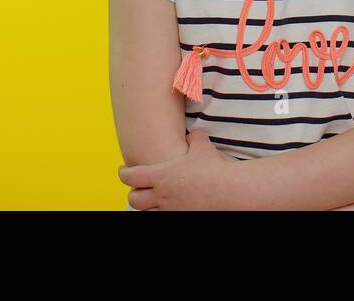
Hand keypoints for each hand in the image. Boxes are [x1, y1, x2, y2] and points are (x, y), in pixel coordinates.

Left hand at [119, 129, 244, 209]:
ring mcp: (170, 210)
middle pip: (134, 199)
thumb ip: (194, 138)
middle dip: (134, 193)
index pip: (130, 177)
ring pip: (146, 213)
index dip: (123, 172)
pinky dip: (162, 211)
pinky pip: (163, 217)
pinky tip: (169, 205)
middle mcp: (161, 196)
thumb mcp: (202, 146)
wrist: (230, 190)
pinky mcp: (181, 218)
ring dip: (147, 206)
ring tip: (153, 198)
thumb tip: (191, 134)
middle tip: (138, 187)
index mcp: (161, 176)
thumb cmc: (215, 168)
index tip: (124, 169)